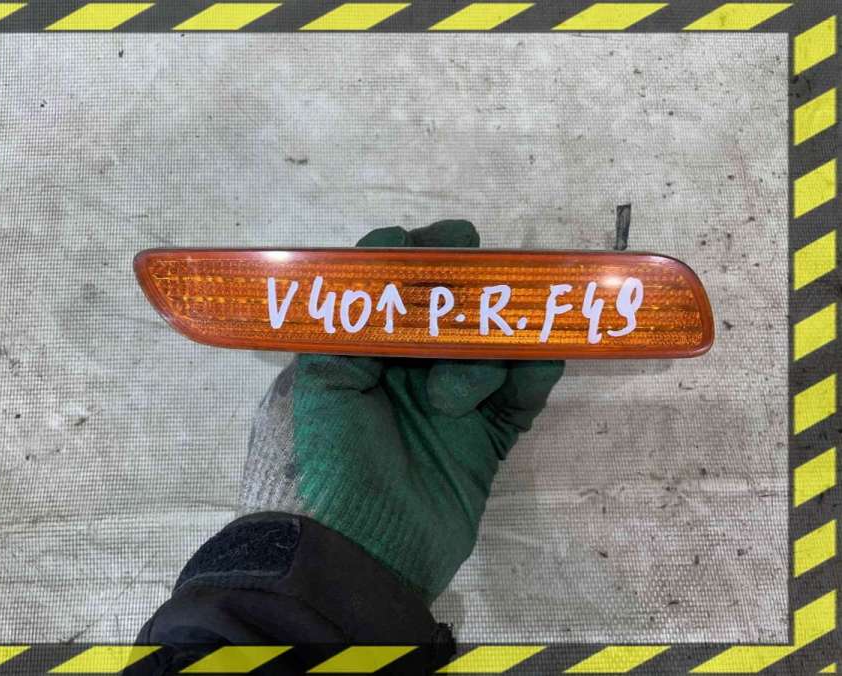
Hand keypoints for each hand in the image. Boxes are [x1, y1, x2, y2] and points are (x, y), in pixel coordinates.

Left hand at [238, 220, 563, 601]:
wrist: (358, 554)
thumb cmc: (329, 460)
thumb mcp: (322, 380)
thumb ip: (354, 314)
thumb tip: (384, 252)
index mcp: (365, 354)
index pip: (400, 290)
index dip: (426, 260)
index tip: (455, 243)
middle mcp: (409, 374)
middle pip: (454, 314)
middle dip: (474, 295)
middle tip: (492, 282)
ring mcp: (451, 408)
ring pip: (492, 353)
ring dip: (490, 355)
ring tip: (456, 396)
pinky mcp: (485, 443)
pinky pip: (520, 401)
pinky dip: (534, 379)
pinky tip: (539, 366)